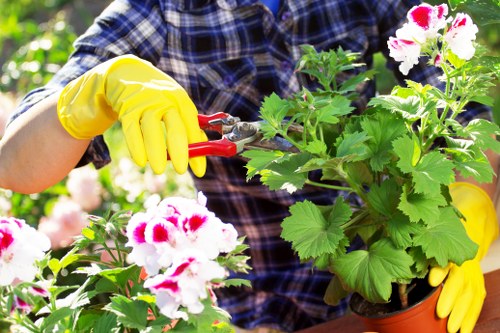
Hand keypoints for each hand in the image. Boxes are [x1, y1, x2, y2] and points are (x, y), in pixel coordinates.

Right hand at [57, 55, 205, 175]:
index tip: (199, 170)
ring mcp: (145, 103)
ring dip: (156, 151)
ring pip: (152, 129)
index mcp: (180, 99)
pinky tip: (141, 161)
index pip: (193, 125)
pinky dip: (136, 146)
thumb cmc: (158, 98)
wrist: (126, 75)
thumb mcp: (175, 105)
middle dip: (179, 150)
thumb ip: (188, 127)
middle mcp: (165, 99)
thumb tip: (201, 155)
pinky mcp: (126, 108)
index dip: (198, 148)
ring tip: (159, 170)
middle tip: (181, 170)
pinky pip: (132, 129)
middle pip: (175, 126)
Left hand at [428, 182, 497, 332]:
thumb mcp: (428, 229)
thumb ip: (416, 237)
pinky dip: (471, 318)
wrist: (470, 223)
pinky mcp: (477, 283)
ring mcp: (473, 273)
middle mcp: (464, 261)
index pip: (447, 258)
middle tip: (440, 313)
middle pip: (459, 281)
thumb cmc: (438, 229)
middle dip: (450, 298)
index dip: (440, 269)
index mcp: (451, 247)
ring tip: (452, 329)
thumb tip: (396, 241)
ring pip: (471, 295)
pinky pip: (476, 302)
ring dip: (462, 314)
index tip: (430, 280)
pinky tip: (463, 331)